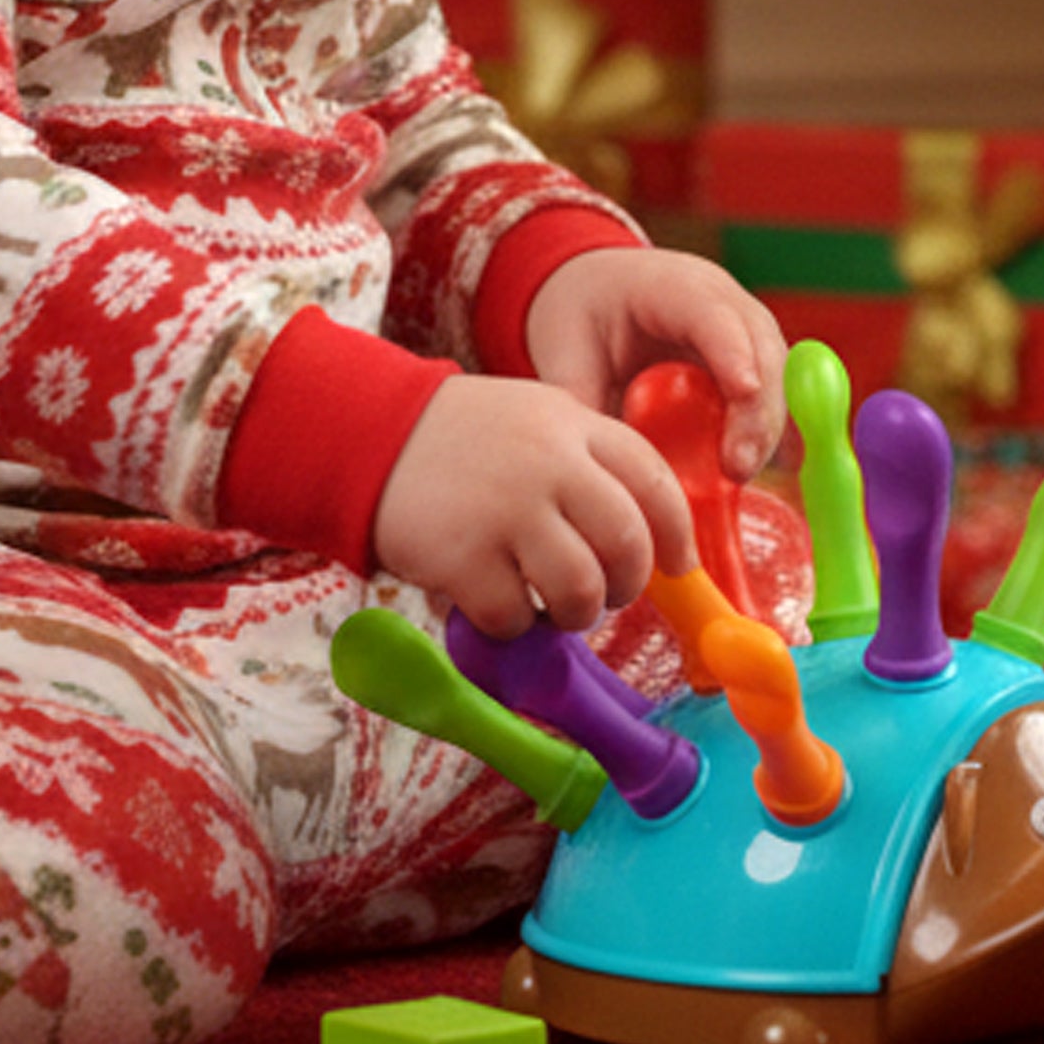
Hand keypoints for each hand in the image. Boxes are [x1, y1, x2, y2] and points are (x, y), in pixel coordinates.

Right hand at [370, 373, 694, 639]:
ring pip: (581, 592)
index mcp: (572, 424)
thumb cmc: (458, 438)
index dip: (676, 533)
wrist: (366, 433)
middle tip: (601, 593)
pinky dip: (508, 624)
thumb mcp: (532, 419)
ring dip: (572, 614)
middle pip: (627, 545)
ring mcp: (506, 510)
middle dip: (624, 585)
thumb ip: (586, 461)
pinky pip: (514, 618)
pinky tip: (489, 599)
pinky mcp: (463, 556)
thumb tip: (645, 538)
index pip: (652, 481)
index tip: (677, 565)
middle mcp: (549, 463)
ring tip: (545, 604)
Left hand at [522, 247, 788, 481]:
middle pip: (760, 346)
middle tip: (737, 467)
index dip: (733, 351)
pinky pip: (779, 394)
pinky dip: (781, 428)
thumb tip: (601, 469)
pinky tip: (780, 466)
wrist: (596, 288)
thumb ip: (583, 403)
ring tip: (742, 475)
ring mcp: (745, 327)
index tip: (743, 394)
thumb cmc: (581, 315)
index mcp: (669, 286)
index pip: (712, 313)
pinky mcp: (755, 359)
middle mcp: (721, 300)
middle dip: (757, 408)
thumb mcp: (567, 352)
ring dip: (769, 426)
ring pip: (779, 374)